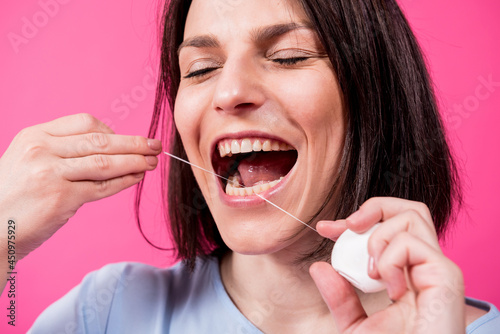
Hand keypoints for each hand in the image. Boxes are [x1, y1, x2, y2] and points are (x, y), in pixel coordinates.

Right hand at [0, 113, 161, 260]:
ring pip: (105, 162)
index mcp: (35, 136)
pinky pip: (102, 186)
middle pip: (101, 141)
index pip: (85, 123)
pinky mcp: (61, 198)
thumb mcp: (26, 160)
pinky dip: (124, 181)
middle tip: (155, 145)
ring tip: (152, 161)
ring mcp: (51, 174)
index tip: (127, 139)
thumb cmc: (11, 197)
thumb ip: (60, 151)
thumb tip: (106, 150)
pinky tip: (137, 178)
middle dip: (134, 143)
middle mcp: (42, 150)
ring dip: (135, 161)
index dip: (112, 131)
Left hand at [310, 197, 464, 332]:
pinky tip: (391, 290)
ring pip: (412, 215)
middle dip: (374, 207)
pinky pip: (410, 243)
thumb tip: (318, 268)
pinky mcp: (446, 275)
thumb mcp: (355, 325)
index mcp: (407, 273)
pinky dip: (388, 260)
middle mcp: (424, 266)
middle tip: (348, 226)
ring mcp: (437, 268)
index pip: (387, 227)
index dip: (356, 218)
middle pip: (409, 209)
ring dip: (379, 236)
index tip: (325, 228)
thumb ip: (340, 297)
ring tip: (372, 271)